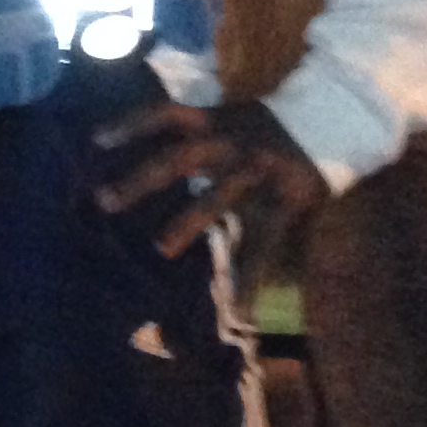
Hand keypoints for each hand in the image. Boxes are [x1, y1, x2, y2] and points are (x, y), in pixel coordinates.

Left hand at [91, 95, 330, 264]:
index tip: (95, 140)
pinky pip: (265, 245)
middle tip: (104, 201)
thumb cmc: (268, 124)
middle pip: (178, 159)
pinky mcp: (283, 202)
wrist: (330, 119)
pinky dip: (251, 280)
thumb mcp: (230, 116)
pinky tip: (240, 311)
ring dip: (187, 222)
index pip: (165, 115)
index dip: (130, 123)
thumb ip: (199, 130)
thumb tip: (156, 137)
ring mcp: (256, 172)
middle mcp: (229, 143)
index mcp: (214, 120)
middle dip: (140, 180)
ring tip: (160, 248)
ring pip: (216, 198)